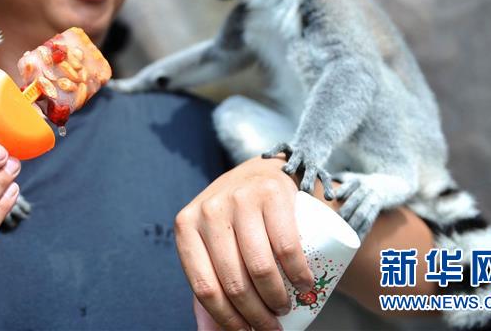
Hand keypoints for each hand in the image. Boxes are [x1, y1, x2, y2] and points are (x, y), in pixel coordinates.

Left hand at [174, 156, 314, 330]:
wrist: (261, 175)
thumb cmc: (234, 222)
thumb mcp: (210, 245)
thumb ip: (205, 282)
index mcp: (186, 227)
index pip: (205, 288)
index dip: (228, 319)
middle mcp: (208, 210)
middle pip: (234, 282)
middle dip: (258, 315)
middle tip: (273, 326)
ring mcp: (239, 199)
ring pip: (260, 267)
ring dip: (278, 299)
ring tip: (286, 308)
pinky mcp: (270, 193)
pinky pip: (286, 246)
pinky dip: (298, 274)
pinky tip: (305, 285)